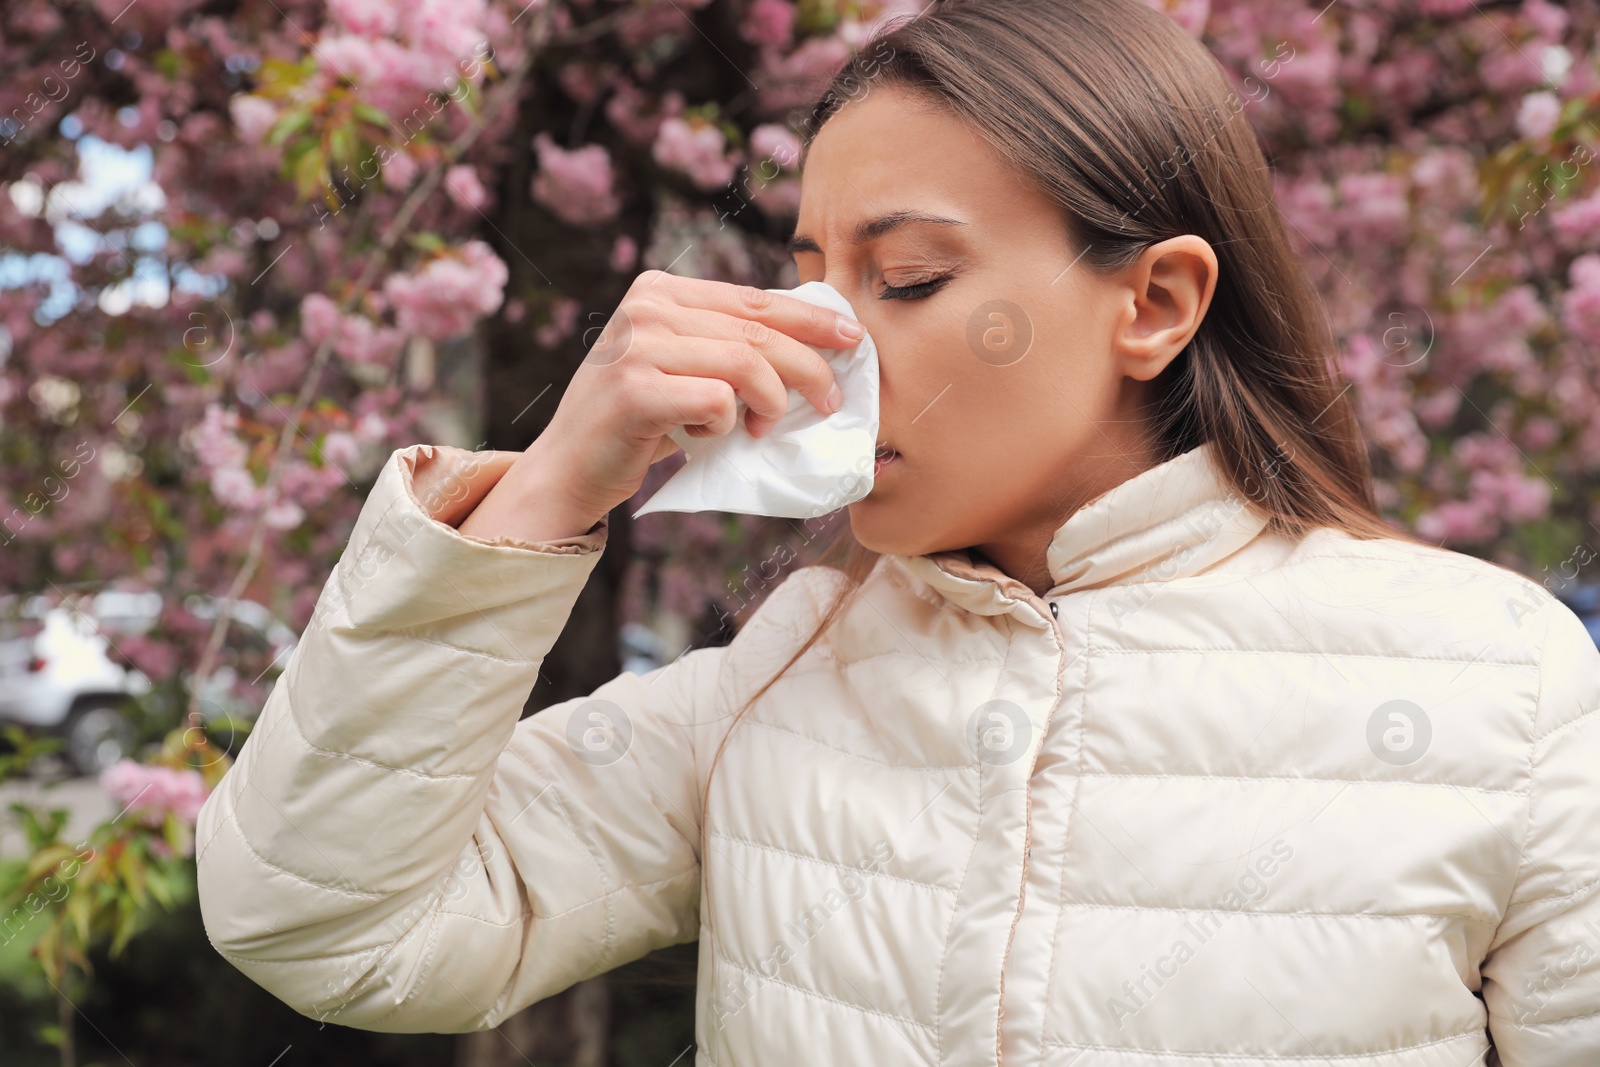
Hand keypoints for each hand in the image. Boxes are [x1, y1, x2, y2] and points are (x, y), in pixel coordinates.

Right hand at [520, 270, 864, 524]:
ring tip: (763, 428)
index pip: (754, 298)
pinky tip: (704, 436)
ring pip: (746, 363)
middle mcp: (646, 307)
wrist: (569, 468)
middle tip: (831, 401)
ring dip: (771, 403)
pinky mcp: (636, 391)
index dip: (810, 318)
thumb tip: (813, 343)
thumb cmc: (637, 422)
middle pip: (757, 331)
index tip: (853, 337)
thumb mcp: (679, 365)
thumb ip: (724, 343)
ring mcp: (637, 346)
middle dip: (808, 367)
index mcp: (660, 289)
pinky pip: (718, 401)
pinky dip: (726, 425)